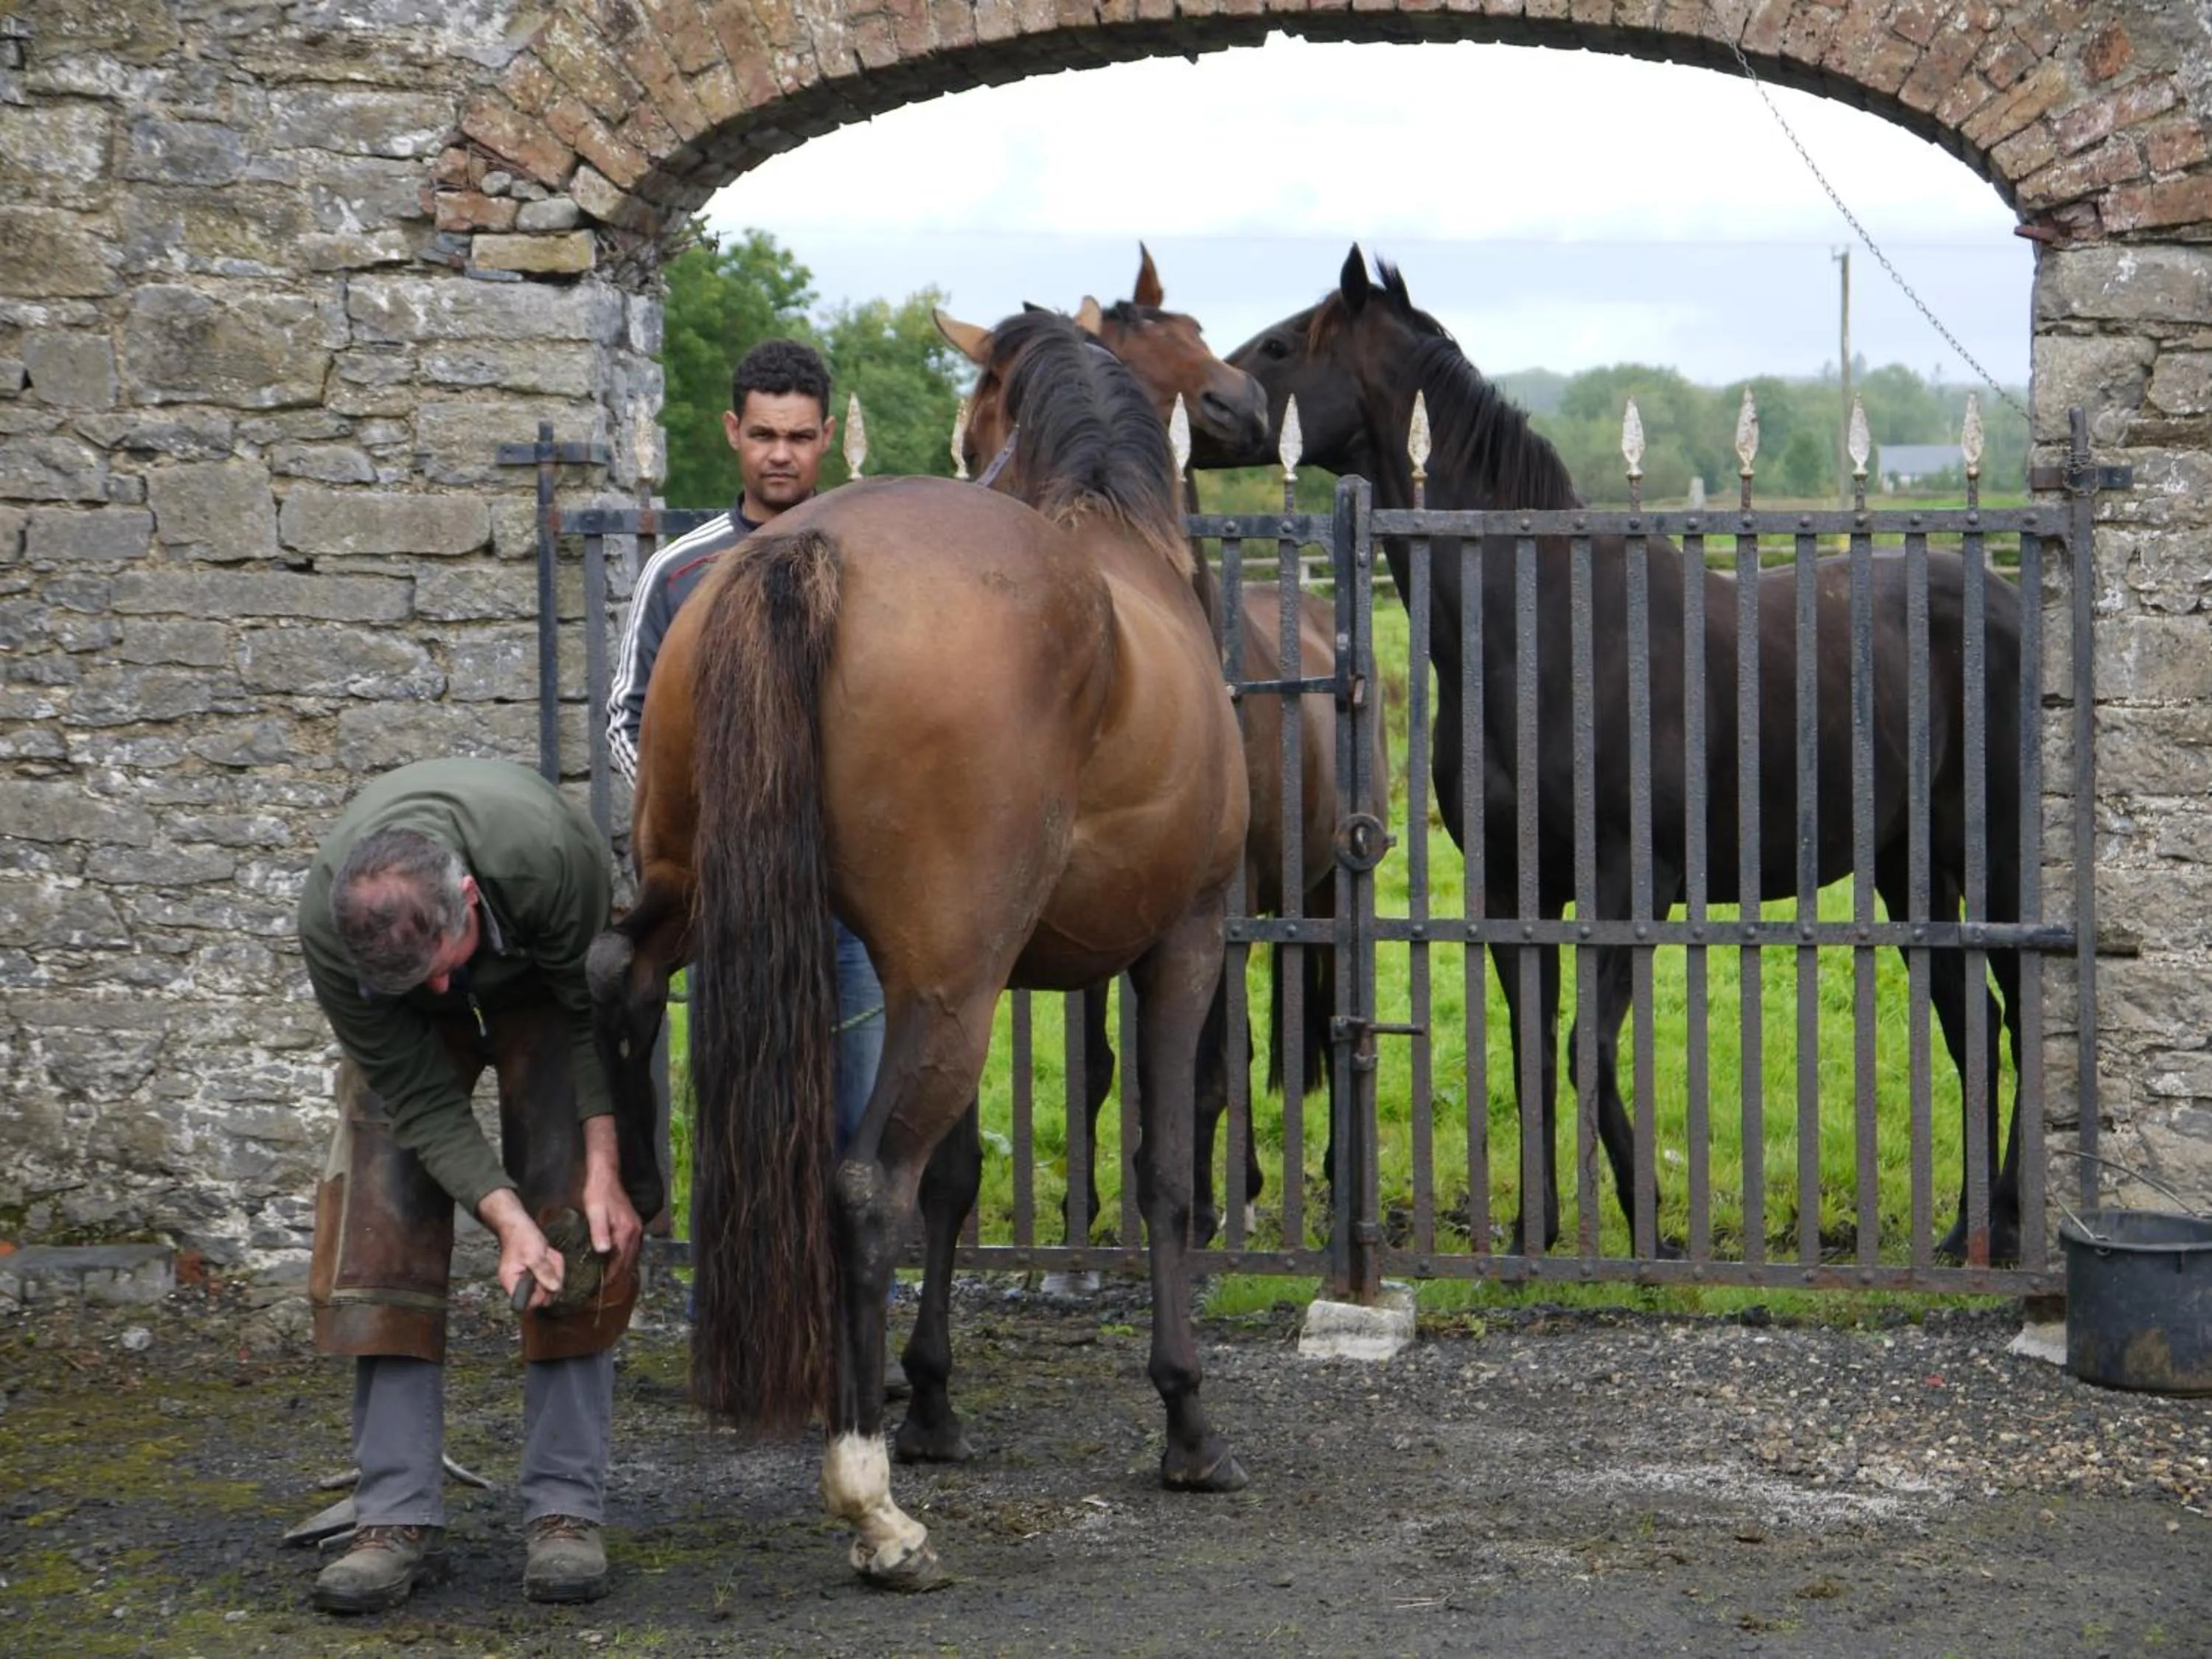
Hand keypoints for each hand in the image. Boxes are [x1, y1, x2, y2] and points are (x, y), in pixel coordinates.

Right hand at [480, 1188, 563, 1310]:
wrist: (519, 1223)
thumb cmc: (521, 1237)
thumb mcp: (534, 1255)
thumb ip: (544, 1273)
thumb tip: (555, 1289)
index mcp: (511, 1282)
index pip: (526, 1304)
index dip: (540, 1296)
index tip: (547, 1281)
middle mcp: (518, 1283)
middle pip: (541, 1295)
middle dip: (551, 1278)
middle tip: (548, 1261)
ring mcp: (528, 1278)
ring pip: (550, 1283)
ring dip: (554, 1268)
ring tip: (548, 1254)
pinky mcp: (536, 1271)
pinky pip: (551, 1273)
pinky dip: (554, 1263)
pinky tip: (549, 1253)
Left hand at [582, 1115, 643, 1282]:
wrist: (605, 1175)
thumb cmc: (598, 1193)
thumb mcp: (595, 1212)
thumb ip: (599, 1231)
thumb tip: (603, 1251)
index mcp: (626, 1231)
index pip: (620, 1261)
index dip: (611, 1276)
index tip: (599, 1287)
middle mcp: (634, 1232)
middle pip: (628, 1261)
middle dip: (617, 1276)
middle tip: (602, 1288)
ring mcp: (635, 1228)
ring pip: (630, 1255)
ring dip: (620, 1267)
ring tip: (607, 1279)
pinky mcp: (631, 1224)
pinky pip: (629, 1247)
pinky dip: (622, 1257)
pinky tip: (613, 1261)